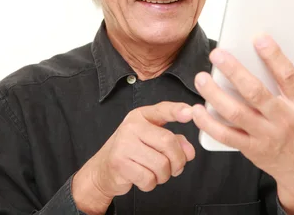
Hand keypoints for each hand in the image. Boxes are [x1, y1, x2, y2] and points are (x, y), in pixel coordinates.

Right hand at [72, 101, 194, 214]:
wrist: (103, 169)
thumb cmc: (132, 152)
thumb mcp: (152, 140)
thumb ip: (174, 141)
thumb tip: (189, 151)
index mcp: (141, 116)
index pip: (162, 109)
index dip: (177, 111)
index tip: (190, 113)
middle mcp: (132, 126)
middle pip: (168, 142)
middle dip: (178, 160)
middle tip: (175, 167)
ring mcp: (124, 144)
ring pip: (161, 164)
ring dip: (164, 176)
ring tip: (156, 173)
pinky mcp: (119, 163)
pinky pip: (148, 179)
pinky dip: (151, 184)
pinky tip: (143, 178)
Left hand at [192, 35, 293, 214]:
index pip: (289, 77)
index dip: (274, 56)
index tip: (258, 39)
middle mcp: (284, 121)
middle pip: (255, 93)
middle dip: (234, 71)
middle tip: (217, 54)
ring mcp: (266, 136)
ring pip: (236, 113)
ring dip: (215, 95)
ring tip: (201, 78)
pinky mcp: (252, 149)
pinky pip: (226, 136)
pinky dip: (209, 123)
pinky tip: (197, 110)